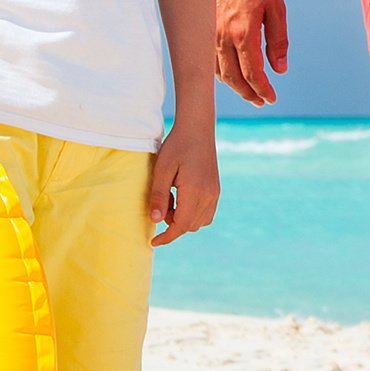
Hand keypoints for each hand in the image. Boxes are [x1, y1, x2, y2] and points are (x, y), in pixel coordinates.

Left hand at [148, 128, 218, 245]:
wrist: (197, 128)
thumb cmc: (177, 146)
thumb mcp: (161, 170)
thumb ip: (158, 196)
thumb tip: (154, 221)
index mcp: (195, 191)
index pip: (181, 225)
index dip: (167, 237)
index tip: (154, 242)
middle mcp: (209, 195)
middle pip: (190, 226)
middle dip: (173, 224)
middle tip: (161, 203)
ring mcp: (215, 193)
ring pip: (200, 222)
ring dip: (183, 219)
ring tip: (171, 198)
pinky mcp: (216, 190)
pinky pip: (206, 213)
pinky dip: (193, 214)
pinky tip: (181, 198)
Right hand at [212, 0, 287, 107]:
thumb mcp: (277, 7)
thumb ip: (278, 40)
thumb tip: (279, 69)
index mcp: (243, 32)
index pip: (253, 73)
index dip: (263, 90)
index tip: (272, 98)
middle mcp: (222, 35)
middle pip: (234, 78)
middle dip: (249, 94)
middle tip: (262, 101)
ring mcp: (209, 31)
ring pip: (218, 71)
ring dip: (233, 86)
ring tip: (249, 91)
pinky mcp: (203, 25)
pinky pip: (208, 58)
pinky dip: (218, 71)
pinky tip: (229, 73)